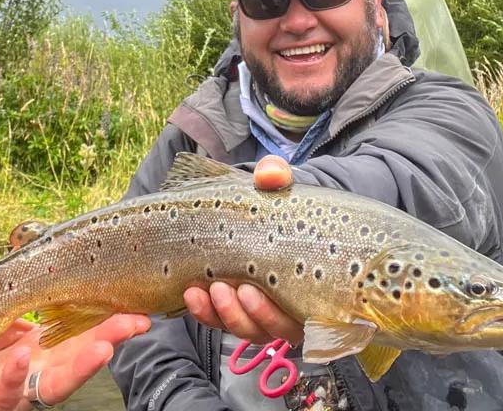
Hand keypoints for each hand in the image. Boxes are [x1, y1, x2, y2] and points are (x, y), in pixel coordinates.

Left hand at [0, 314, 150, 410]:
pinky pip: (0, 396)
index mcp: (38, 358)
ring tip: (103, 347)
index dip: (110, 328)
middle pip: (78, 363)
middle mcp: (31, 381)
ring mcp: (8, 397)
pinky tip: (24, 356)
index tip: (139, 312)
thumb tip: (43, 275)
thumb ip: (19, 308)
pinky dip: (14, 378)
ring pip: (50, 388)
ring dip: (80, 368)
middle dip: (108, 344)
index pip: (81, 342)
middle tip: (135, 324)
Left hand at [184, 155, 303, 344]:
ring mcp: (259, 311)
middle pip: (272, 328)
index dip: (275, 313)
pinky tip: (192, 294)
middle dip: (250, 315)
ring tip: (212, 289)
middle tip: (236, 289)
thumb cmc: (275, 204)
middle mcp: (289, 306)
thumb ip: (276, 177)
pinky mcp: (233, 309)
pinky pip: (220, 321)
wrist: (256, 208)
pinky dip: (206, 312)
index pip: (301, 315)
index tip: (252, 289)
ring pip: (246, 328)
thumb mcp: (277, 188)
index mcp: (309, 285)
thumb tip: (269, 174)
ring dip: (227, 315)